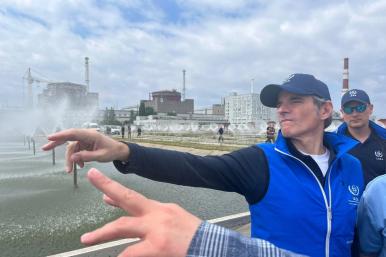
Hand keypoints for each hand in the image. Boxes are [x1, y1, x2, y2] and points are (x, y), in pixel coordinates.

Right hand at [42, 129, 128, 172]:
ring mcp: (84, 140)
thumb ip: (87, 156)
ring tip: (70, 171)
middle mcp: (86, 135)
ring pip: (72, 148)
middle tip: (44, 148)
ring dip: (69, 159)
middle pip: (68, 137)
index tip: (50, 138)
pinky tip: (79, 166)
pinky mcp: (84, 144)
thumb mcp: (101, 156)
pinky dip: (76, 159)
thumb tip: (73, 158)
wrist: (119, 151)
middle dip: (56, 143)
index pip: (73, 133)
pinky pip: (76, 151)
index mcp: (91, 135)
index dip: (61, 135)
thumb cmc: (112, 151)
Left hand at [82, 168, 201, 256]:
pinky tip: (115, 256)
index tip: (98, 181)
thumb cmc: (192, 235)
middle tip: (92, 177)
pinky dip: (122, 255)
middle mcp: (157, 215)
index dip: (114, 188)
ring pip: (123, 228)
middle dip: (109, 188)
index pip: (134, 199)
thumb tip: (130, 213)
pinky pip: (131, 253)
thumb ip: (149, 215)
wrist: (214, 246)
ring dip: (102, 233)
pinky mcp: (157, 247)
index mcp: (161, 209)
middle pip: (128, 200)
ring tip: (86, 239)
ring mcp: (156, 231)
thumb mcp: (172, 219)